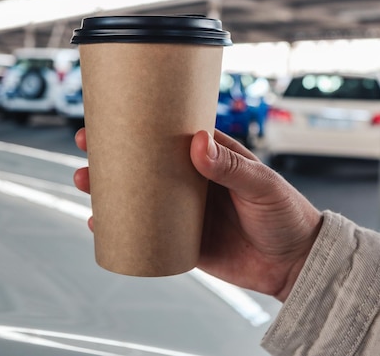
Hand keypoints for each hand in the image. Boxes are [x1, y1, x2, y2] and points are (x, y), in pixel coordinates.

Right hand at [73, 128, 321, 301]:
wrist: (294, 265)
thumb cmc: (285, 215)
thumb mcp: (262, 185)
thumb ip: (232, 167)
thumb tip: (198, 143)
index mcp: (210, 157)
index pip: (169, 133)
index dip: (140, 123)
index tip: (112, 115)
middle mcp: (191, 180)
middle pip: (144, 162)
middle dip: (112, 153)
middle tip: (86, 146)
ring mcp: (183, 210)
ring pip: (138, 195)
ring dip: (109, 188)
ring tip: (85, 182)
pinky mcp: (181, 241)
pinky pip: (144, 231)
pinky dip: (121, 227)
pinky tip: (99, 223)